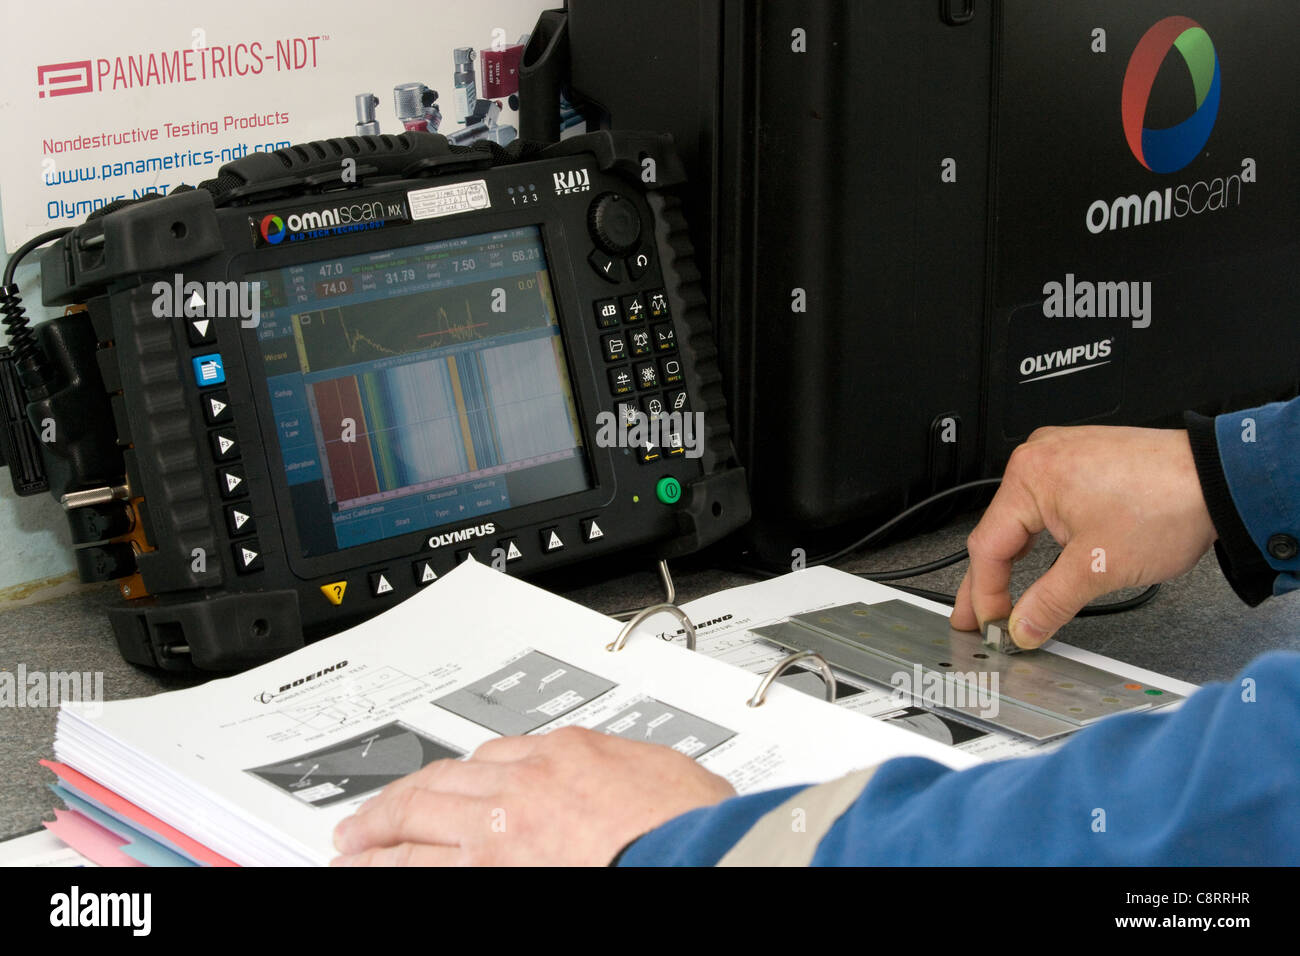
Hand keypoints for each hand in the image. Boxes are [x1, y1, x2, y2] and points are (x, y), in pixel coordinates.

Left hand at [330, 726, 735, 865]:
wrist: (696, 852)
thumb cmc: (692, 823)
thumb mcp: (665, 773)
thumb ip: (624, 772)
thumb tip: (627, 781)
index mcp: (566, 754)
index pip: (494, 759)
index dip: (461, 779)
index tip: (449, 789)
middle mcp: (522, 787)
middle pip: (439, 786)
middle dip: (397, 802)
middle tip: (366, 817)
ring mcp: (499, 834)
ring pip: (416, 827)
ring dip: (376, 839)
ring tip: (348, 850)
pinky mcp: (488, 872)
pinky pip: (422, 871)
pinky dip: (391, 871)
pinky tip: (368, 874)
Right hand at [950, 426, 1216, 647]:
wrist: (1222, 479)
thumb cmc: (1167, 504)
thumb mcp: (1098, 569)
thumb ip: (1049, 603)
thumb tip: (1022, 627)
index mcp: (1029, 476)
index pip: (988, 547)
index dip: (985, 594)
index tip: (991, 625)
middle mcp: (1040, 457)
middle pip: (1000, 530)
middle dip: (989, 580)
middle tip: (976, 617)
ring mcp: (1063, 456)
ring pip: (1024, 519)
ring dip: (1015, 559)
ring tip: (1005, 595)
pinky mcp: (1086, 461)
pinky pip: (1048, 504)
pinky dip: (1041, 537)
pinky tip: (1042, 558)